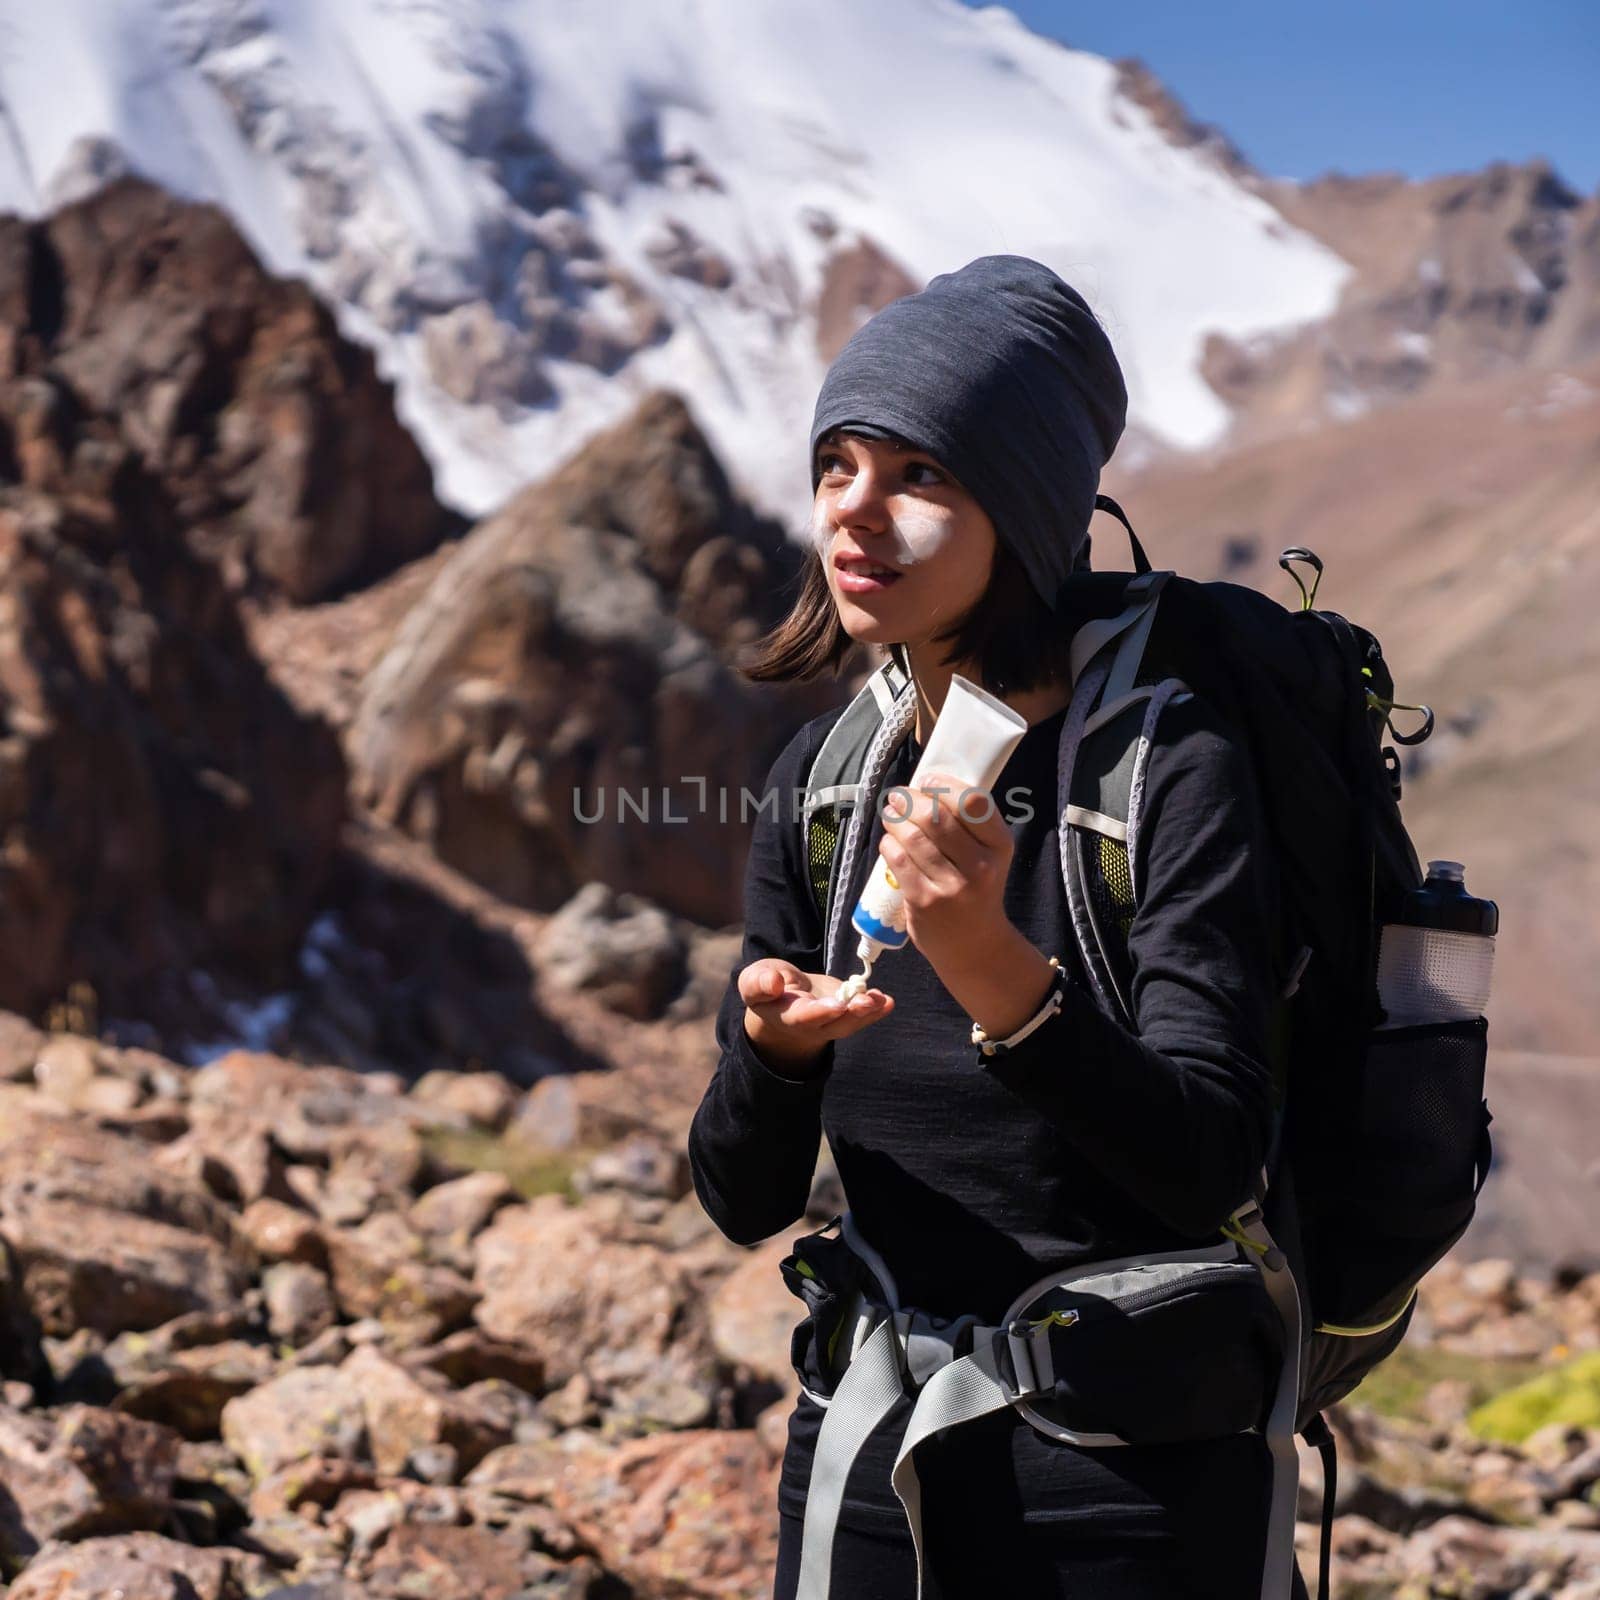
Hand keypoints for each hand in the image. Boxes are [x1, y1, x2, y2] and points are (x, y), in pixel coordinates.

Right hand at [739, 958, 893, 1073]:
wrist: (783, 996)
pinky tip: (888, 1001)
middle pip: (833, 1024)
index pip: (802, 1018)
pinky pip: (862, 1015)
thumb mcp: (754, 980)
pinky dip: (877, 1009)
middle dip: (851, 1014)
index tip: (836, 1005)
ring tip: (881, 1000)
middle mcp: (811, 1026)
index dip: (819, 1013)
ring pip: (850, 1022)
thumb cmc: (767, 986)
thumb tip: (774, 981)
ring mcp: (831, 1021)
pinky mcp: (846, 1011)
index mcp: (785, 1017)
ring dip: (868, 1012)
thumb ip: (759, 983)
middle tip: (867, 1002)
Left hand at [877, 769, 1013, 972]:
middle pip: (936, 817)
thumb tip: (926, 785)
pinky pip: (898, 860)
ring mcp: (952, 886)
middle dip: (910, 799)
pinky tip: (889, 842)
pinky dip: (888, 844)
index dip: (943, 785)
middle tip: (898, 796)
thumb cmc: (976, 889)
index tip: (925, 780)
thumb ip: (968, 824)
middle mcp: (980, 866)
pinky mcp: (924, 901)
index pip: (973, 802)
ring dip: (894, 819)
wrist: (974, 944)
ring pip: (913, 836)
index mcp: (1000, 846)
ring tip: (890, 814)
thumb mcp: (988, 855)